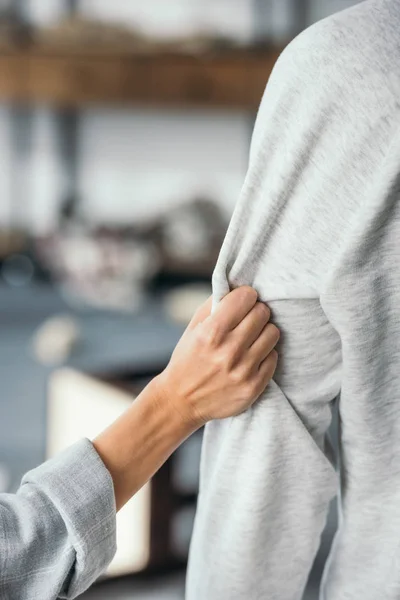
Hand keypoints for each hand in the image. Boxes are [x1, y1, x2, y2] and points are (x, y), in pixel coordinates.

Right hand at [154, 286, 279, 427]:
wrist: (181, 401)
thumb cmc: (187, 359)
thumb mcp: (193, 328)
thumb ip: (215, 305)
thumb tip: (239, 286)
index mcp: (211, 332)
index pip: (246, 297)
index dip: (245, 296)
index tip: (242, 301)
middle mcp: (229, 351)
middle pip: (262, 313)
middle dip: (255, 312)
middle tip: (247, 319)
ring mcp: (243, 370)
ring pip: (273, 333)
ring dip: (263, 332)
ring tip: (251, 338)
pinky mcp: (253, 387)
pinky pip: (274, 357)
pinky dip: (264, 354)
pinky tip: (251, 357)